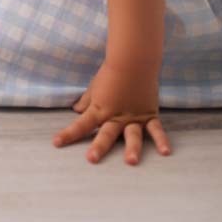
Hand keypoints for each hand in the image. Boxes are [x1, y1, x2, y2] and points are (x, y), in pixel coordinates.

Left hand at [52, 60, 171, 164]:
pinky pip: (156, 130)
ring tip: (131, 161)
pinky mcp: (148, 115)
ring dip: (132, 148)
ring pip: (132, 135)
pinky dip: (161, 140)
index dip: (68, 134)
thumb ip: (87, 100)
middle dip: (99, 147)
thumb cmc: (111, 72)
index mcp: (100, 110)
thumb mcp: (94, 86)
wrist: (133, 60)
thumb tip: (76, 110)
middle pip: (106, 134)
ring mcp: (133, 117)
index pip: (81, 124)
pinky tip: (165, 152)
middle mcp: (116, 117)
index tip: (56, 143)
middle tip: (92, 159)